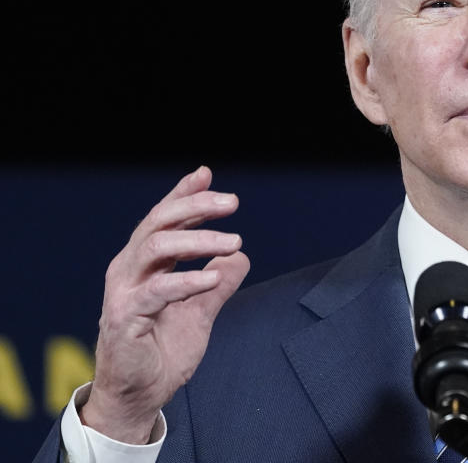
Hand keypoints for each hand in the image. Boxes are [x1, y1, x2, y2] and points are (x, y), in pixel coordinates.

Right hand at [80, 166, 249, 442]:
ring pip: (156, 248)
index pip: (163, 219)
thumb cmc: (163, 351)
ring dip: (198, 240)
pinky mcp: (125, 318)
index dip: (184, 194)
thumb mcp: (201, 311)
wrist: (140, 396)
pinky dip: (187, 281)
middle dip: (195, 206)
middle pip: (158, 223)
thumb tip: (240, 257)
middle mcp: (129, 271)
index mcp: (144, 264)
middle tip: (232, 202)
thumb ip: (219, 281)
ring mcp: (124, 293)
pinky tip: (213, 279)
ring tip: (234, 242)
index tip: (207, 174)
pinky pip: (157, 291)